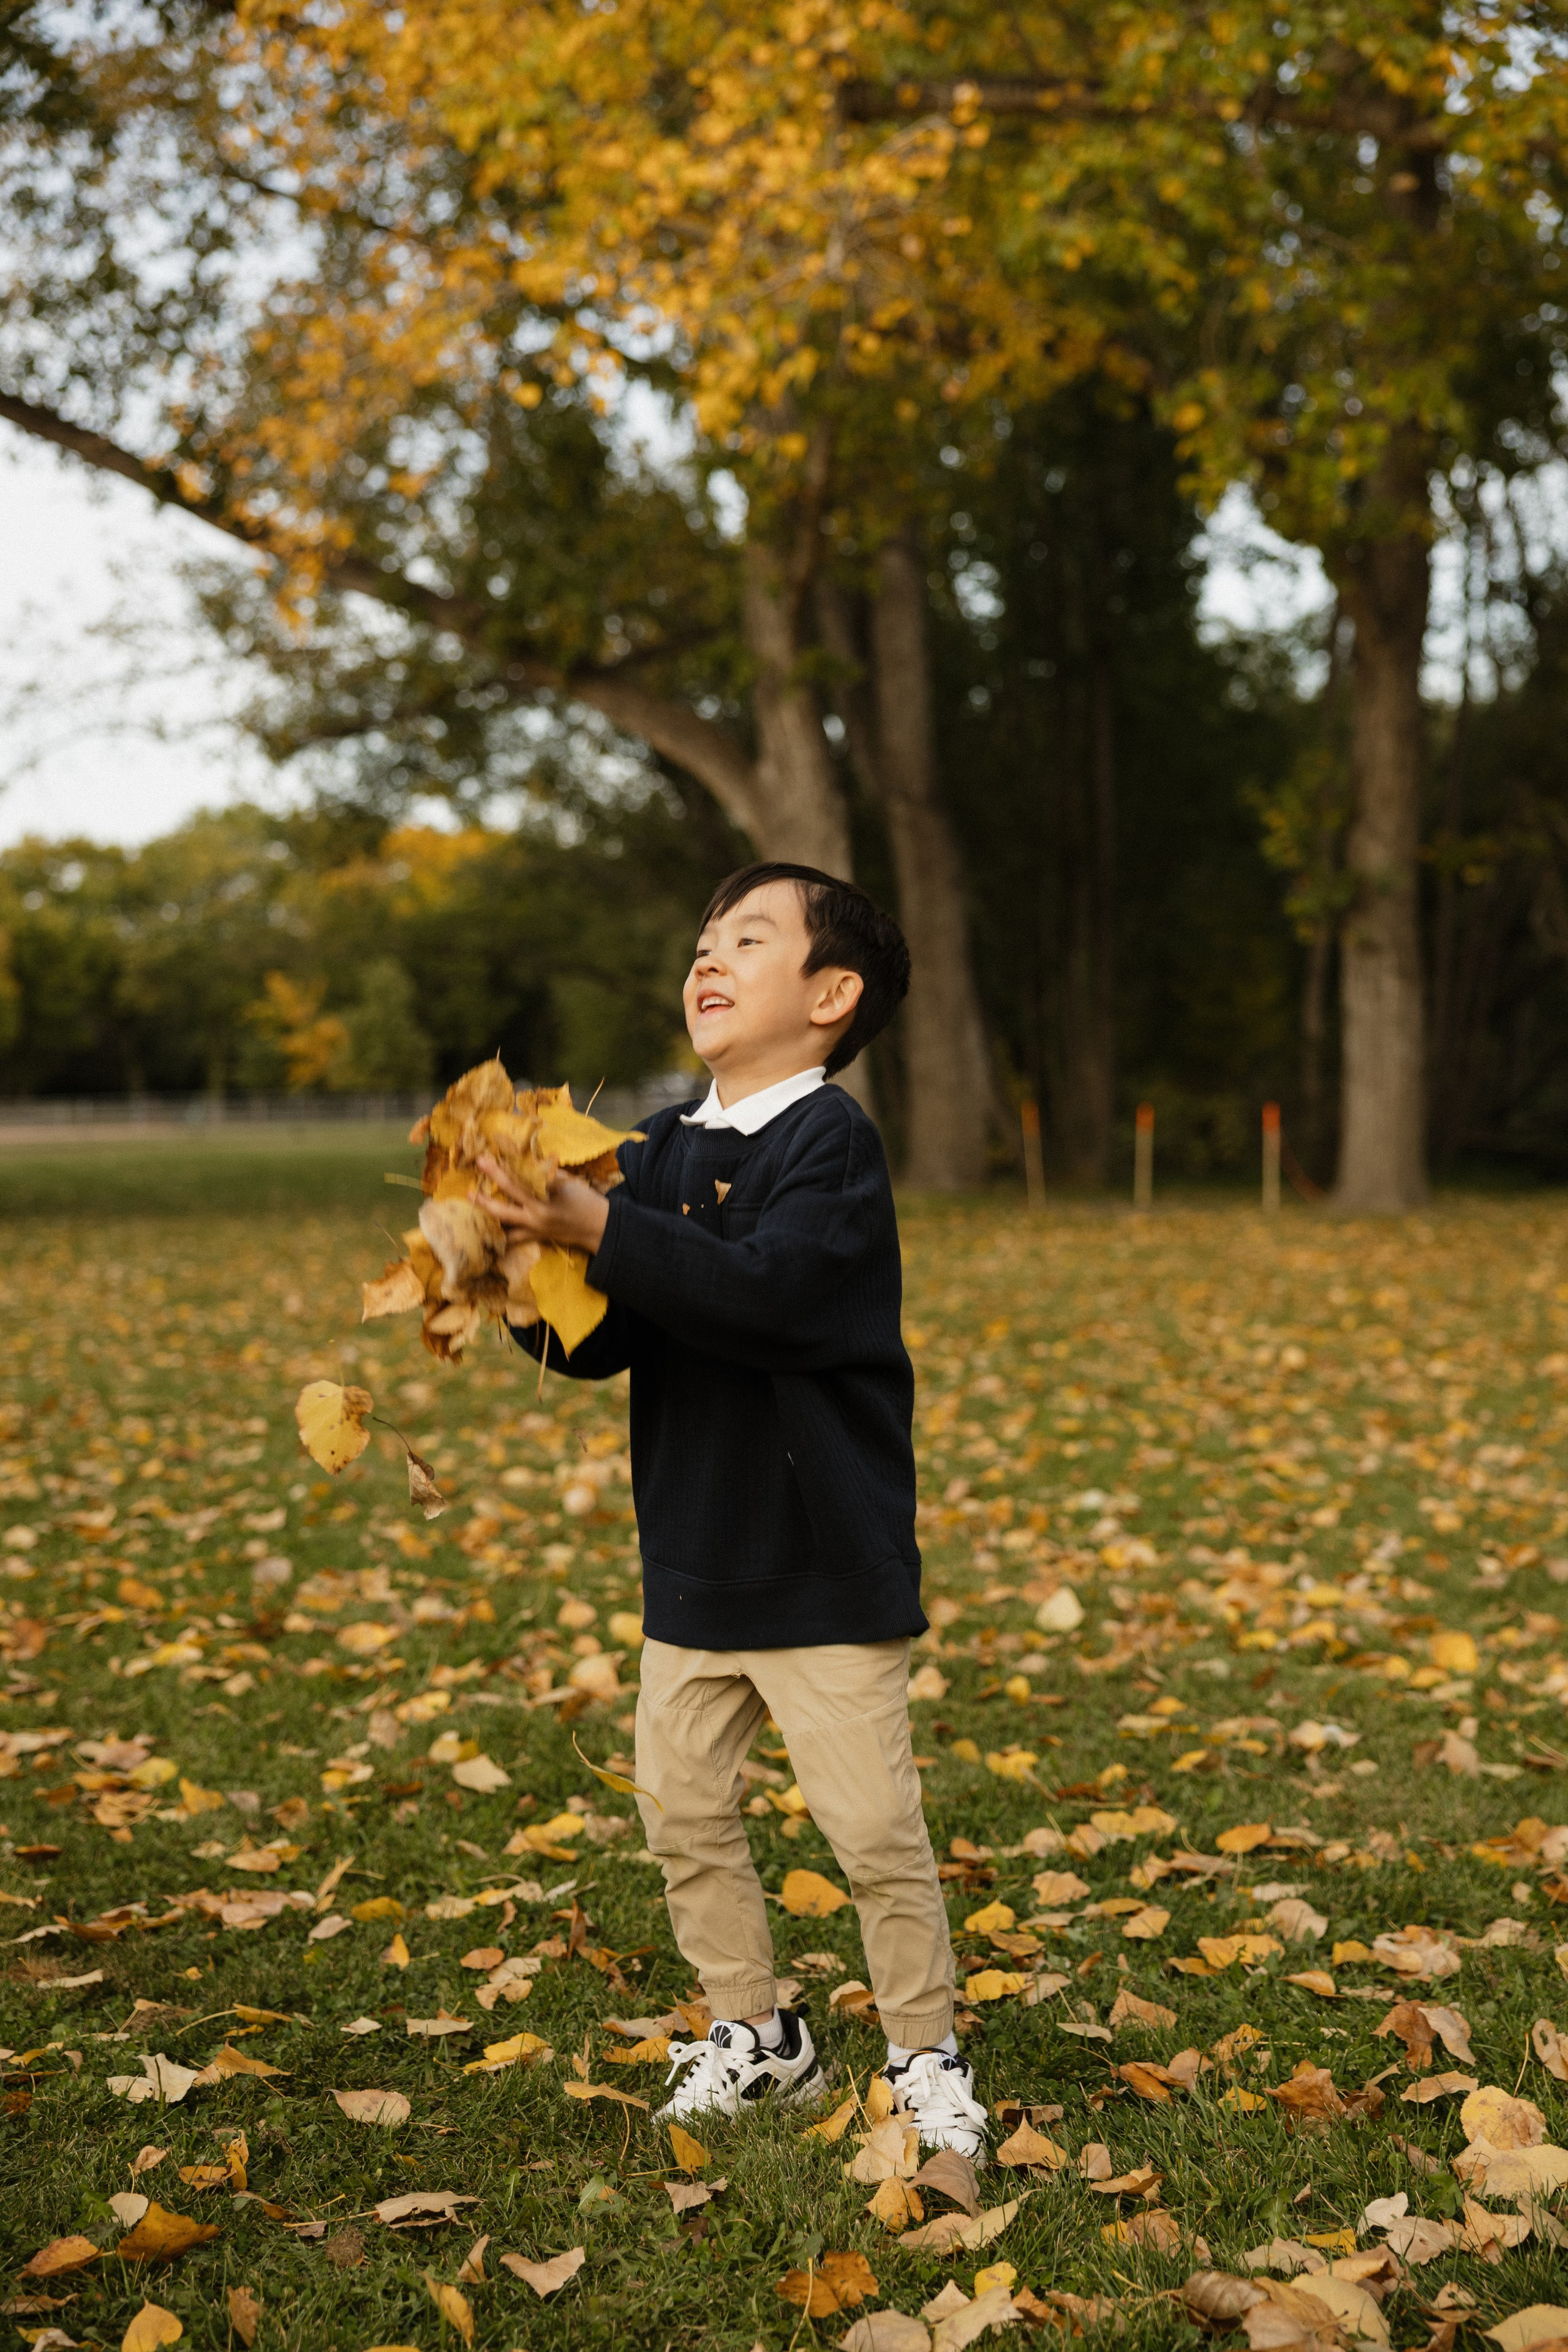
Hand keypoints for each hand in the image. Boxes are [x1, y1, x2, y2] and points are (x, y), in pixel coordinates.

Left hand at [473, 1152, 609, 1254]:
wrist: (599, 1227)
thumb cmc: (586, 1200)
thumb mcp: (567, 1183)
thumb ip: (545, 1175)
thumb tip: (526, 1165)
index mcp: (545, 1199)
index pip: (517, 1183)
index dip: (498, 1171)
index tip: (483, 1160)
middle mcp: (536, 1215)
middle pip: (504, 1206)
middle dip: (484, 1197)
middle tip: (467, 1189)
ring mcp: (534, 1229)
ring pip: (504, 1226)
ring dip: (486, 1218)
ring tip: (468, 1210)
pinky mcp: (535, 1238)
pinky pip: (513, 1240)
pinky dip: (499, 1238)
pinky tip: (484, 1237)